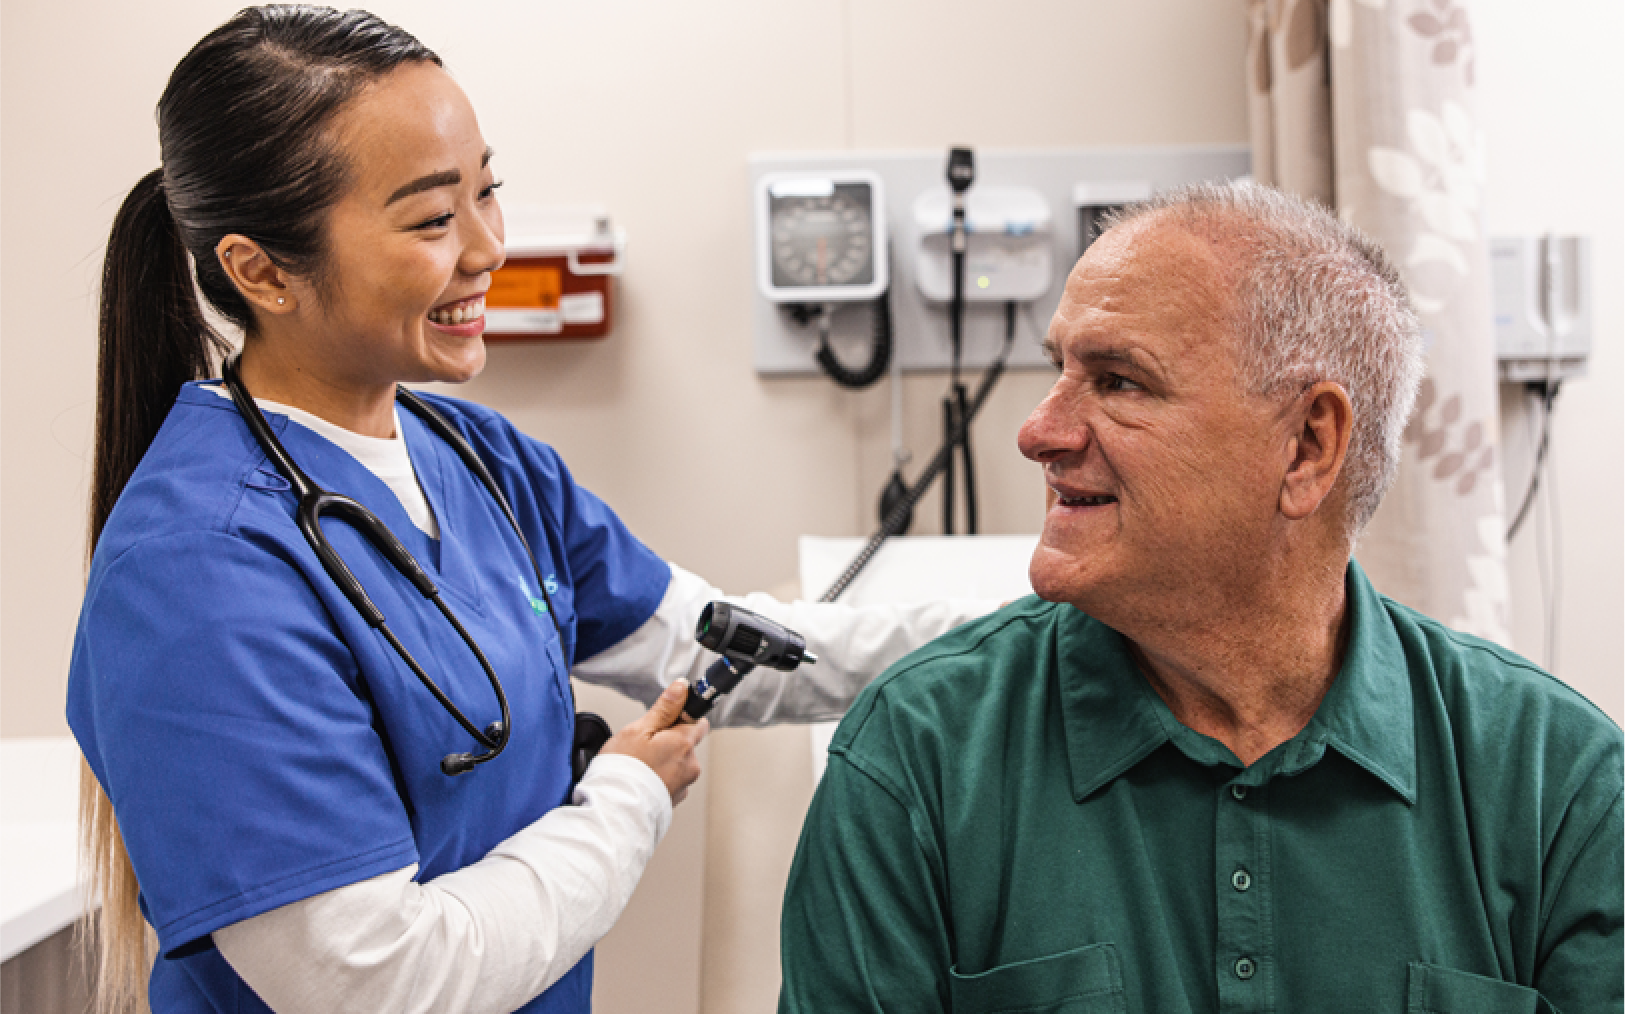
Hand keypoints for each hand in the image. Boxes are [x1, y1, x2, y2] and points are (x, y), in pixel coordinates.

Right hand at [601, 679, 708, 804]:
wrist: (615, 808)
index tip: (667, 720)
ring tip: (640, 766)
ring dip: (664, 762)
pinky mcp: (674, 800)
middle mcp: (690, 765)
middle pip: (686, 744)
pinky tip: (642, 779)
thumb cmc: (624, 769)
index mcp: (684, 743)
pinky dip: (659, 779)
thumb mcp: (639, 729)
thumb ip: (664, 708)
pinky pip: (671, 782)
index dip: (682, 718)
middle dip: (670, 742)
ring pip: (678, 764)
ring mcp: (683, 784)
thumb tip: (682, 687)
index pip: (698, 722)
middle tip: (644, 745)